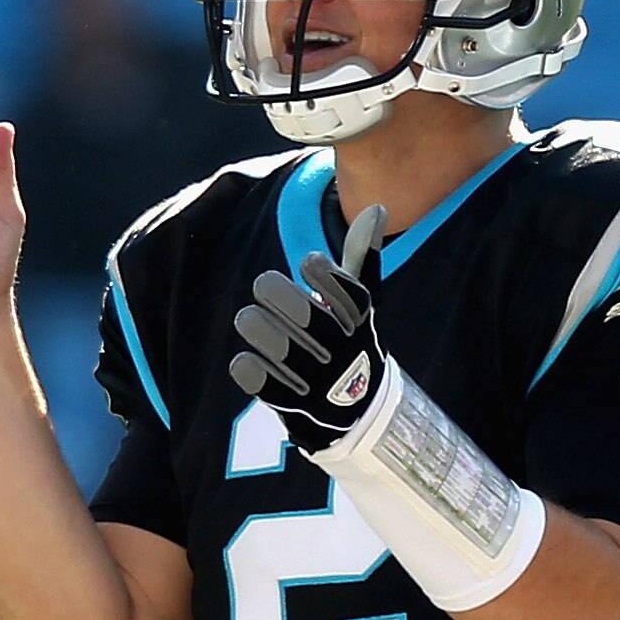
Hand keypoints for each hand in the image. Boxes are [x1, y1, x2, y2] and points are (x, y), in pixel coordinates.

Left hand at [229, 201, 396, 452]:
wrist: (357, 411)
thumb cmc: (352, 341)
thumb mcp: (362, 303)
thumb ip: (362, 258)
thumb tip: (376, 208)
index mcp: (362, 322)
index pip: (345, 292)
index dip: (321, 273)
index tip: (307, 264)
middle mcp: (344, 351)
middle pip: (307, 318)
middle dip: (278, 295)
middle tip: (262, 285)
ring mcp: (321, 381)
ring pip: (282, 349)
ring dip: (259, 328)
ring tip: (247, 318)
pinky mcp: (296, 406)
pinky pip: (266, 385)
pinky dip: (250, 370)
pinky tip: (244, 359)